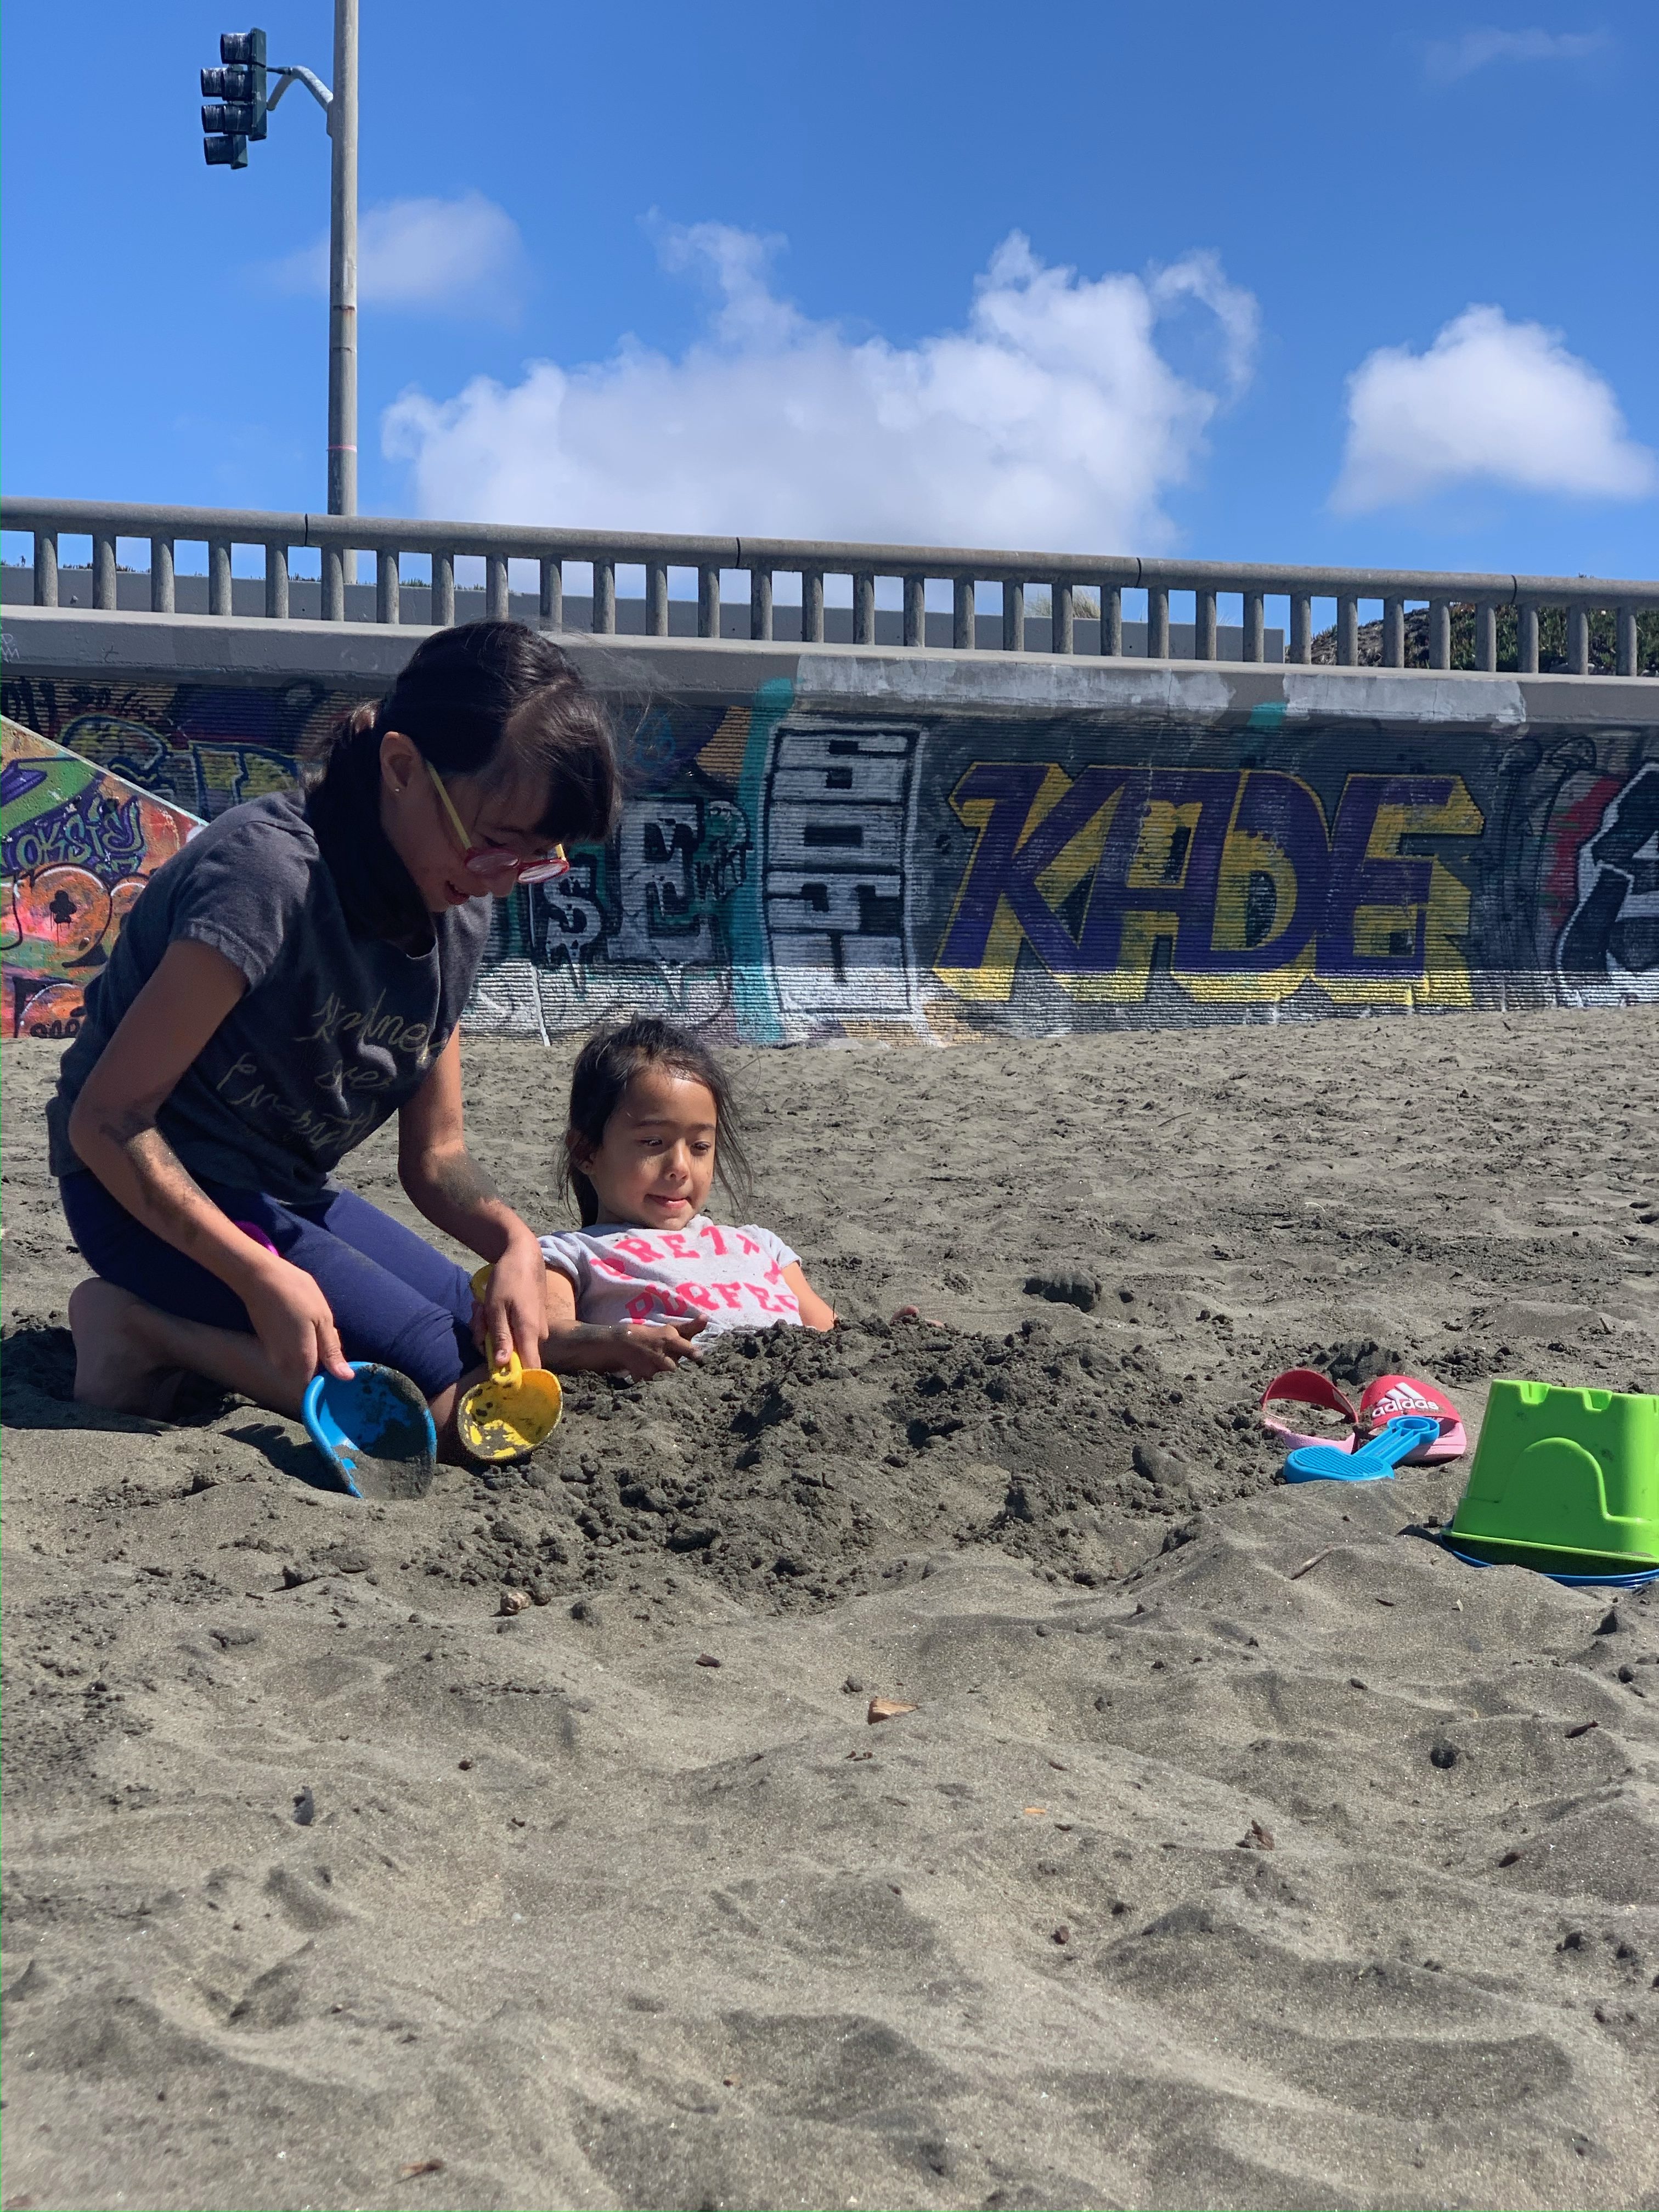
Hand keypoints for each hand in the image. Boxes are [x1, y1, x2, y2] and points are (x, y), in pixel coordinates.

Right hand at [240, 1257, 351, 1394]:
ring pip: (299, 1362)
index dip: (329, 1377)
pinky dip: (299, 1342)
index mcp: (302, 1361)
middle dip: (323, 1360)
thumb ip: (332, 1352)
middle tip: (330, 1333)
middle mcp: (284, 1364)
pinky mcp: (267, 1344)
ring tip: (315, 1323)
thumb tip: (345, 1378)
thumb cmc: (296, 1294)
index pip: (316, 1387)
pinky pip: (289, 1352)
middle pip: (308, 1373)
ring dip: (312, 1349)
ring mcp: (272, 1355)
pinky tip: (302, 1320)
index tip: (337, 1360)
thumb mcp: (323, 1320)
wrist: (259, 1277)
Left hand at [479, 1234, 549, 1372]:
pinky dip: (498, 1321)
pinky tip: (489, 1306)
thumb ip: (501, 1338)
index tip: (492, 1371)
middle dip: (488, 1340)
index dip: (513, 1376)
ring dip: (490, 1328)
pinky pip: (511, 1330)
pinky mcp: (532, 1320)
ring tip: (481, 1307)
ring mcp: (535, 1327)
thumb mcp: (496, 1307)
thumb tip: (502, 1365)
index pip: (530, 1368)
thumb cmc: (509, 1278)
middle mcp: (537, 1334)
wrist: (524, 1254)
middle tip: (478, 1318)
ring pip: (507, 1340)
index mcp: (529, 1332)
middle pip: (510, 1354)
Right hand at [607, 1315, 706, 1378]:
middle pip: (675, 1366)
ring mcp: (650, 1366)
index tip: (698, 1355)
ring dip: (661, 1370)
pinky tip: (644, 1368)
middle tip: (663, 1356)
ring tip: (652, 1361)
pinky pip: (652, 1380)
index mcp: (668, 1339)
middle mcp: (660, 1353)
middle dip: (671, 1363)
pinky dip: (650, 1376)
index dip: (691, 1351)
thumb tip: (706, 1317)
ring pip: (664, 1373)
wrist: (618, 1344)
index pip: (684, 1347)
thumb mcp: (669, 1329)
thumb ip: (689, 1327)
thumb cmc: (649, 1334)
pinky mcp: (642, 1376)